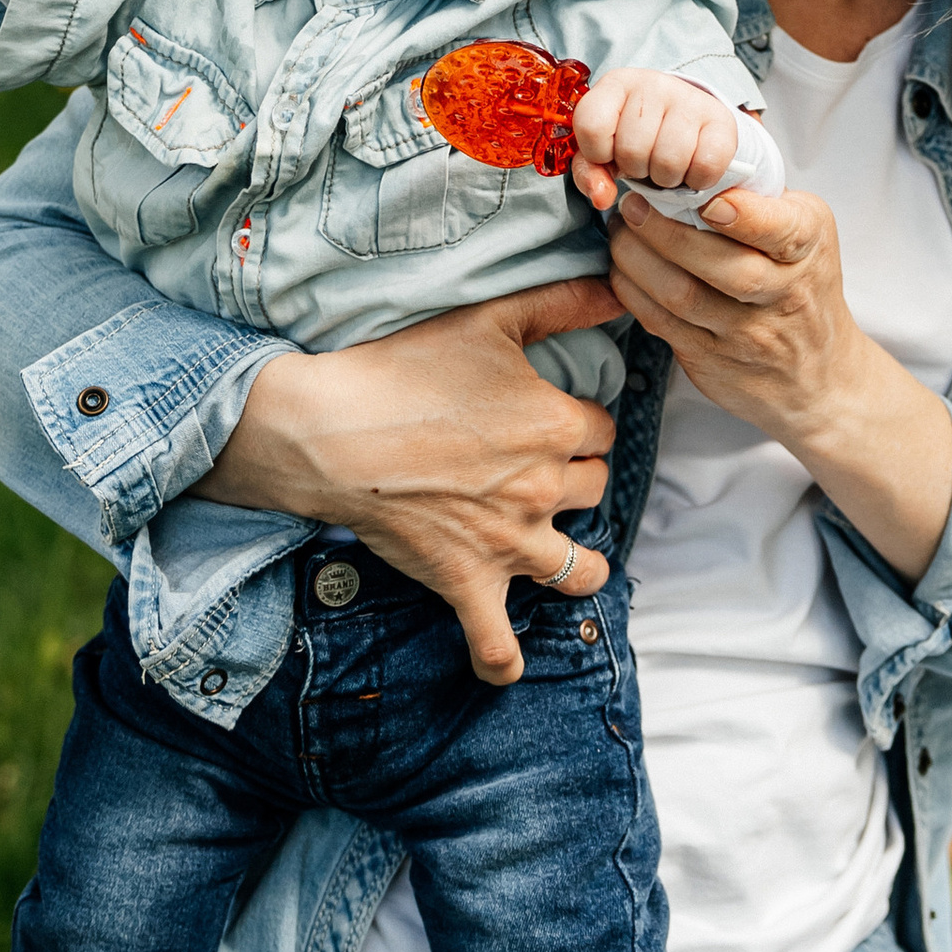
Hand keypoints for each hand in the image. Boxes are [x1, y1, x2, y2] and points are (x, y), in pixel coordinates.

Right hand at [205, 273, 619, 684]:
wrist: (331, 431)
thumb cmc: (405, 369)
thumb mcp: (490, 318)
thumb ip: (563, 301)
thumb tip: (620, 286)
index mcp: (557, 426)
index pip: (601, 427)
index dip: (578, 419)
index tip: (550, 413)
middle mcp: (545, 490)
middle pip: (594, 488)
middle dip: (574, 476)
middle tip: (534, 465)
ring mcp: (510, 544)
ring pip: (578, 570)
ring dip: (578, 563)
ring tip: (563, 553)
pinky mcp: (467, 582)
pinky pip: (496, 642)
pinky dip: (503, 658)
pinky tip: (504, 665)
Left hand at [569, 67, 739, 214]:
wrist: (684, 121)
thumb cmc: (634, 136)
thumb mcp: (603, 150)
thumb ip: (590, 175)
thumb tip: (602, 198)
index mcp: (616, 84)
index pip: (591, 126)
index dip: (597, 153)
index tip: (608, 153)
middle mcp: (653, 83)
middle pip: (631, 150)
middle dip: (635, 168)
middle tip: (644, 159)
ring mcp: (690, 99)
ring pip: (668, 162)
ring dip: (665, 178)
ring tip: (665, 163)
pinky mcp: (721, 119)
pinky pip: (705, 167)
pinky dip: (697, 180)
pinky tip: (691, 167)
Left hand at [608, 184, 951, 584]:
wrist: (819, 375)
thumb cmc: (803, 286)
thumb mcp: (808, 234)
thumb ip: (763, 201)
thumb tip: (694, 162)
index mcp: (808, 248)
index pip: (781, 231)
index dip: (744, 216)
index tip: (708, 202)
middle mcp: (783, 293)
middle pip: (724, 267)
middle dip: (667, 232)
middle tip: (633, 204)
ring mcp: (747, 333)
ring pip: (683, 296)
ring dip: (638, 260)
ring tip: (620, 233)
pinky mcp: (713, 361)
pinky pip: (663, 324)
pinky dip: (633, 293)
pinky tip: (623, 270)